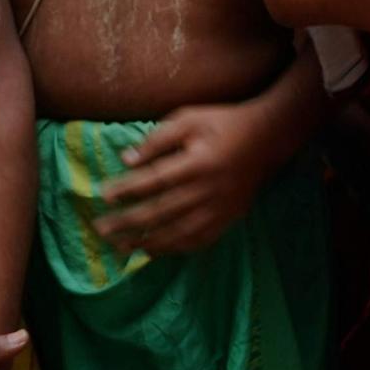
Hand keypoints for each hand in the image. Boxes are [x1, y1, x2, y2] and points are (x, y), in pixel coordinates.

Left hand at [96, 94, 303, 258]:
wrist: (269, 138)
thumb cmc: (224, 123)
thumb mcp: (190, 118)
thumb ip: (158, 138)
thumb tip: (126, 161)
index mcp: (198, 163)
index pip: (155, 180)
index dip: (127, 189)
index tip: (104, 195)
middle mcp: (208, 190)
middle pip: (161, 211)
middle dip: (127, 222)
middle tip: (100, 230)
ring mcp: (220, 208)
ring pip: (178, 232)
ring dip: (146, 241)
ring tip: (120, 247)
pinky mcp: (228, 217)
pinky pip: (199, 240)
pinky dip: (175, 249)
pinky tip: (154, 251)